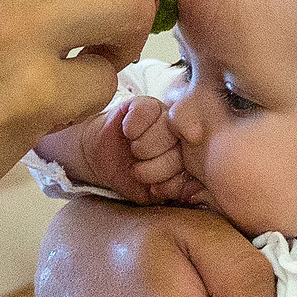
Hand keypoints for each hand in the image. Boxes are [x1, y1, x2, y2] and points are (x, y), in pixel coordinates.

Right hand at [60, 90, 198, 203]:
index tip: (154, 187)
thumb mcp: (149, 192)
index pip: (189, 173)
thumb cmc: (128, 175)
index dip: (167, 184)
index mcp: (187, 159)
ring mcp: (165, 117)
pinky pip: (144, 112)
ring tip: (133, 150)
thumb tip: (194, 191)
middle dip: (152, 167)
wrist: (102, 158)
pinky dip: (132, 127)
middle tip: (138, 167)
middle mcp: (181, 136)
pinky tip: (127, 132)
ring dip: (141, 147)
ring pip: (163, 131)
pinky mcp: (145, 104)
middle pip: (177, 153)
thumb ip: (173, 190)